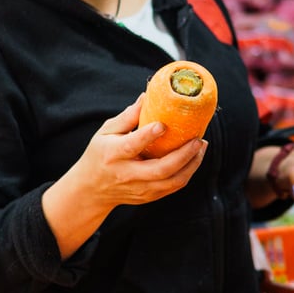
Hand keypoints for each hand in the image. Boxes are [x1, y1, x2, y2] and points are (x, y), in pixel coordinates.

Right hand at [42, 95, 206, 259]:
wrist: (92, 190)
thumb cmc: (99, 154)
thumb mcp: (105, 132)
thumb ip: (127, 117)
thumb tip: (147, 96)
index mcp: (113, 155)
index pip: (133, 146)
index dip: (149, 135)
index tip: (163, 124)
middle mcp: (128, 175)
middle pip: (161, 169)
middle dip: (184, 155)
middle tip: (198, 139)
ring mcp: (140, 189)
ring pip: (173, 182)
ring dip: (192, 165)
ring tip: (201, 146)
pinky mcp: (149, 197)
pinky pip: (174, 186)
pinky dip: (187, 172)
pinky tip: (194, 158)